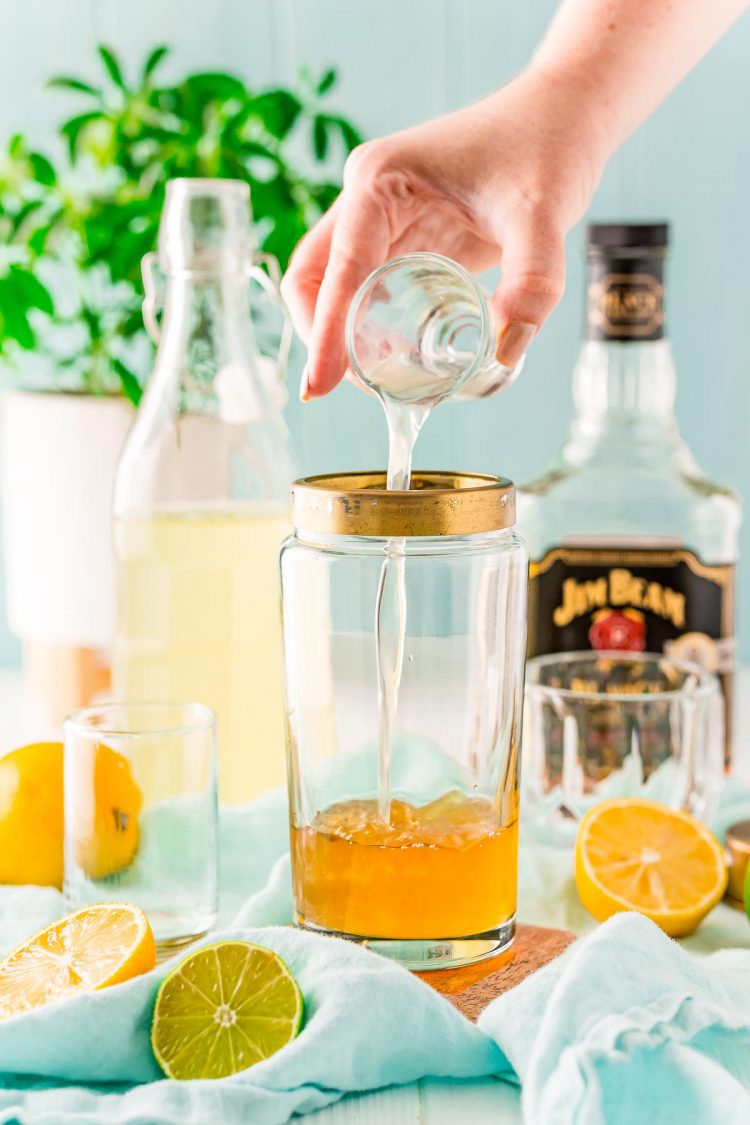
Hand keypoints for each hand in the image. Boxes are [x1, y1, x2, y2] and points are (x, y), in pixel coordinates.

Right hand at [281, 65, 608, 398]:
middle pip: (311, 279)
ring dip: (340, 332)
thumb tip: (505, 352)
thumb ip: (531, 284)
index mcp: (379, 182)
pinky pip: (366, 285)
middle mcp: (366, 197)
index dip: (325, 336)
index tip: (315, 390)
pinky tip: (396, 353)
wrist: (565, 114)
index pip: (336, 272)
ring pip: (331, 285)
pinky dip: (367, 322)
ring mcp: (380, 216)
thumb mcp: (544, 214)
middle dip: (321, 336)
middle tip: (357, 386)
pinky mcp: (402, 233)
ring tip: (381, 376)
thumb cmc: (548, 146)